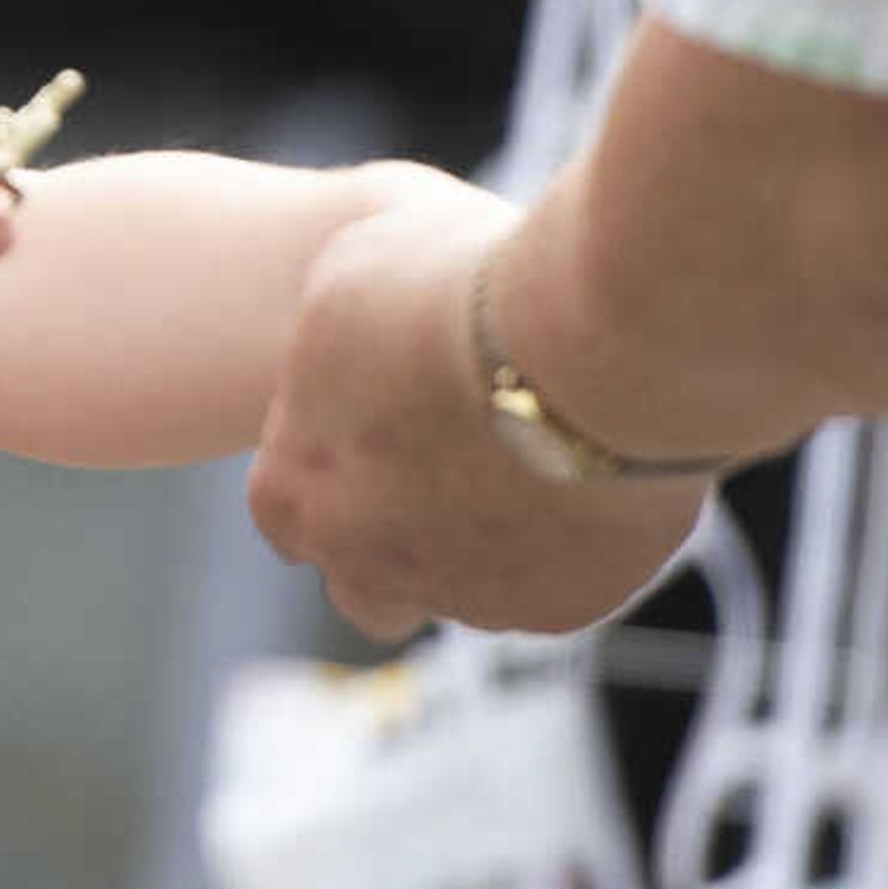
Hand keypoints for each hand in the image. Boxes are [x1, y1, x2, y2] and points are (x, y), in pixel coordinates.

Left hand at [247, 166, 703, 639]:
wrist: (595, 343)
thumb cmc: (456, 296)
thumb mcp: (350, 279)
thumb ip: (334, 349)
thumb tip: (361, 355)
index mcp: (294, 494)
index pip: (288, 504)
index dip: (335, 458)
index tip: (383, 409)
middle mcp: (368, 569)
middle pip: (365, 577)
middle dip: (395, 534)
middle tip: (449, 454)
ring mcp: (469, 599)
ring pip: (468, 585)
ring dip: (489, 530)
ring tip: (539, 443)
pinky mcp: (564, 608)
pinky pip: (558, 578)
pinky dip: (572, 532)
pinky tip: (599, 461)